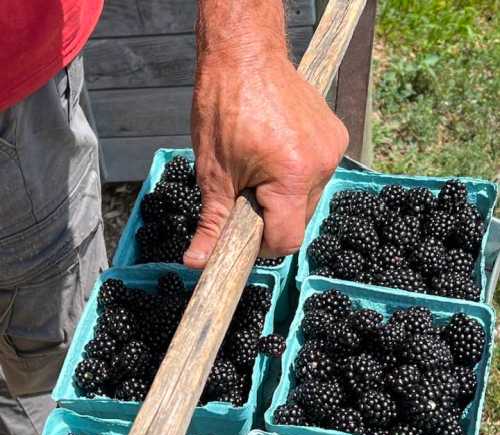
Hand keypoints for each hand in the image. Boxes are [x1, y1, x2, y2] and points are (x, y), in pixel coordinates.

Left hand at [183, 49, 348, 268]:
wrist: (245, 55)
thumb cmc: (223, 108)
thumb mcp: (212, 174)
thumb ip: (212, 224)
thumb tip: (198, 262)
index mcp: (291, 177)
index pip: (287, 240)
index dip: (262, 245)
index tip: (244, 232)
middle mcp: (321, 165)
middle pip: (299, 222)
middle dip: (271, 218)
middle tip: (246, 194)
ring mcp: (332, 150)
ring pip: (308, 201)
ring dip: (285, 198)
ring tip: (260, 170)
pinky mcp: (336, 138)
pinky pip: (317, 176)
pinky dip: (297, 177)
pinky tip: (277, 156)